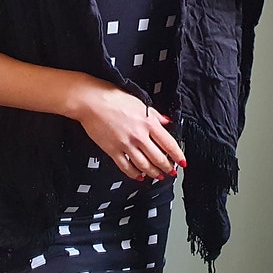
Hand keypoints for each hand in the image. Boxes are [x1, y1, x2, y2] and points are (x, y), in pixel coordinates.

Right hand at [65, 73, 185, 179]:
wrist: (90, 101)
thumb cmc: (112, 96)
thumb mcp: (138, 101)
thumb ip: (154, 114)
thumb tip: (166, 121)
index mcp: (148, 122)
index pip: (168, 143)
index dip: (177, 155)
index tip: (182, 162)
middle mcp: (139, 136)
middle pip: (158, 158)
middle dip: (167, 167)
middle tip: (171, 171)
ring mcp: (125, 145)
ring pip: (144, 165)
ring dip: (153, 172)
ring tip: (158, 175)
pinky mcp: (112, 150)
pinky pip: (126, 167)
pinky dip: (134, 174)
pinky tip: (138, 176)